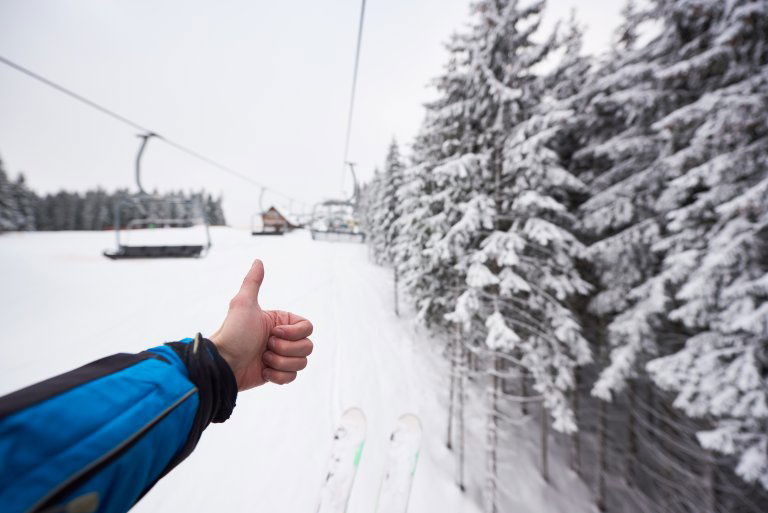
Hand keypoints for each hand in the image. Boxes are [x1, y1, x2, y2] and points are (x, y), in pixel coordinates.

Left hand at [210, 259, 313, 390]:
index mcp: (279, 322)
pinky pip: (292, 378)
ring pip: (301, 363)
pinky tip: (263, 371)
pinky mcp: (276, 374)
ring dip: (281, 363)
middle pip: (307, 347)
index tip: (275, 333)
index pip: (307, 327)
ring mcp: (280, 357)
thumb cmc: (232, 334)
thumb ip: (252, 282)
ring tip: (262, 359)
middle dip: (286, 350)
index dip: (294, 333)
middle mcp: (282, 339)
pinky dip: (278, 376)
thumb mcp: (243, 304)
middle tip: (266, 347)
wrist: (223, 364)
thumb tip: (258, 261)